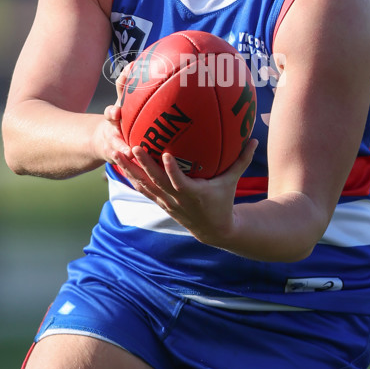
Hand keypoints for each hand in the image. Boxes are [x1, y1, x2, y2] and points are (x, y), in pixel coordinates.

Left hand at [114, 138, 257, 247]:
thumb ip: (241, 160)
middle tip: (132, 146)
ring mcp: (165, 201)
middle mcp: (175, 198)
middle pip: (155, 180)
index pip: (179, 181)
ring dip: (129, 169)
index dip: (171, 169)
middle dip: (143, 164)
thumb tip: (254, 138)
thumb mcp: (232, 181)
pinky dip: (131, 176)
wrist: (212, 229)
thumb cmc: (223, 200)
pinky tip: (119, 163)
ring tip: (115, 152)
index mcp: (192, 194)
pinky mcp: (159, 201)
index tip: (164, 154)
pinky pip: (142, 188)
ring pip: (143, 184)